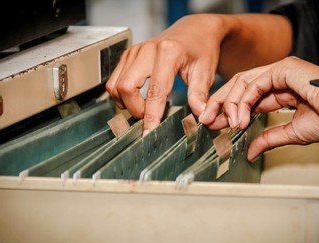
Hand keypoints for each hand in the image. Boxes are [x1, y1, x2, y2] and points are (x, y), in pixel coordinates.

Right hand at [106, 14, 225, 134]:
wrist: (193, 31)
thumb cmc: (200, 50)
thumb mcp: (205, 71)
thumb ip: (199, 94)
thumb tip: (200, 115)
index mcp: (168, 52)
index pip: (155, 92)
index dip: (151, 116)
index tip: (149, 134)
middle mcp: (146, 50)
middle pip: (126, 88)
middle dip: (136, 110)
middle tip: (151, 115)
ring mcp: (134, 51)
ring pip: (115, 86)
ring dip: (127, 103)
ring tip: (146, 106)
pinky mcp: (127, 55)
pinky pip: (113, 81)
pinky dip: (121, 95)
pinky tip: (137, 98)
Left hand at [200, 56, 318, 160]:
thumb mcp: (290, 133)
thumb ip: (268, 139)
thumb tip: (251, 152)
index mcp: (280, 90)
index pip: (246, 97)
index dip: (229, 110)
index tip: (216, 123)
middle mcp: (278, 78)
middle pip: (239, 86)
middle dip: (220, 103)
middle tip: (206, 119)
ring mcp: (279, 70)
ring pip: (242, 82)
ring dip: (228, 103)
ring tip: (222, 122)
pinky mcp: (282, 68)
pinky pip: (253, 84)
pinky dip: (242, 101)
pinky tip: (239, 118)